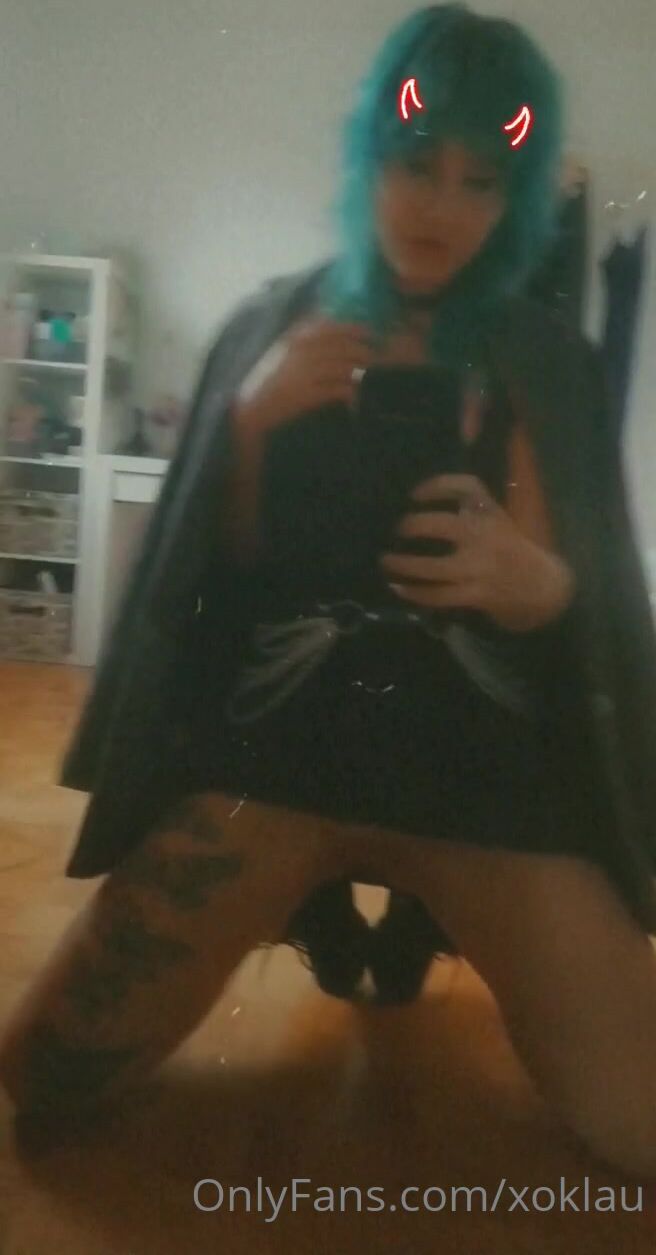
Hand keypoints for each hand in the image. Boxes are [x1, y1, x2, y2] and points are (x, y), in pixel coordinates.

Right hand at [238, 317, 375, 433]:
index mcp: (296, 337)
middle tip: (373, 358)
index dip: (354, 328)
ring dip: (360, 372)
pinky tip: (355, 397)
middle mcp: (303, 351)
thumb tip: (326, 316)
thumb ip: (301, 332)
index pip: (332, 326)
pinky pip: (339, 390)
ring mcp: (306, 372)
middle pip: (344, 347)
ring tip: (366, 377)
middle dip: (363, 352)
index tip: (368, 333)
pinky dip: (351, 393)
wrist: (253, 407)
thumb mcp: (281, 348)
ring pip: (345, 367)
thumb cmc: (269, 378)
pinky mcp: (309, 394)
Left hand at [378, 473, 576, 632]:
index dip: (436, 486)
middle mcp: (485, 536)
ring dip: (403, 565)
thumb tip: (425, 494)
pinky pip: (438, 595)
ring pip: (433, 567)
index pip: (465, 487)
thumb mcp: (498, 519)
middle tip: (398, 530)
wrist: (543, 587)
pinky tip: (398, 588)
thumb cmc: (512, 549)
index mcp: (492, 513)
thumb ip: (471, 505)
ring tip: (386, 562)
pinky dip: (414, 592)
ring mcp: (480, 567)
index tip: (414, 494)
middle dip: (412, 526)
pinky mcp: (477, 594)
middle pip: (440, 525)